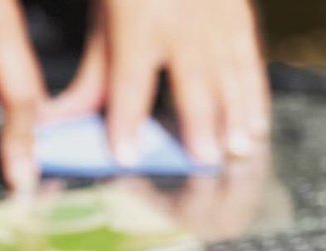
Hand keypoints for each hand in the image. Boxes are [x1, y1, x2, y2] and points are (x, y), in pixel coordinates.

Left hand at [47, 0, 269, 165]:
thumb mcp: (105, 17)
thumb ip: (95, 74)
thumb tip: (69, 121)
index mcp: (138, 21)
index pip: (131, 81)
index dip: (127, 122)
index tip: (127, 156)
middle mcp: (181, 21)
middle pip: (191, 81)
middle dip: (198, 123)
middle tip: (204, 159)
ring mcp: (215, 18)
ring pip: (229, 75)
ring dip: (236, 116)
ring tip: (237, 150)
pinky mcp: (239, 17)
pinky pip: (250, 63)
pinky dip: (255, 97)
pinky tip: (257, 126)